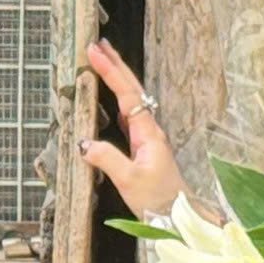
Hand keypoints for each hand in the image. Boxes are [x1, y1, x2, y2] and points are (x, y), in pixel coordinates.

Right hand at [77, 39, 187, 219]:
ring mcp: (147, 138)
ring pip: (131, 100)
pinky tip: (110, 100)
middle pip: (132, 90)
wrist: (180, 218)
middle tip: (98, 44)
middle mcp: (149, 130)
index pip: (127, 94)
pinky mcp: (143, 148)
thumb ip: (106, 159)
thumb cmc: (160, 201)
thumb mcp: (129, 181)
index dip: (111, 71)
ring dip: (117, 79)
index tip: (95, 52)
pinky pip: (127, 116)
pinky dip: (116, 100)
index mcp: (148, 133)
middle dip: (115, 65)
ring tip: (102, 62)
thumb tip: (83, 142)